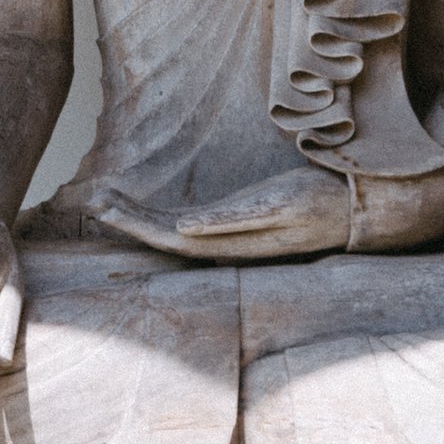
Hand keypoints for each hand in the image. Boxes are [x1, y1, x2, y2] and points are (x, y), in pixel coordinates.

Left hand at [99, 166, 355, 262]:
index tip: (103, 203)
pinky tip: (143, 209)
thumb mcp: (278, 206)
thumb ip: (233, 221)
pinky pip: (185, 226)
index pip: (167, 237)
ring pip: (170, 232)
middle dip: (127, 219)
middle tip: (93, 198)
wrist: (350, 211)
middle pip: (162, 236)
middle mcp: (222, 246)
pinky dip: (159, 216)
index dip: (133, 223)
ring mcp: (227, 239)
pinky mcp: (233, 228)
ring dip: (138, 217)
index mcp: (228, 243)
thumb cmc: (316, 203)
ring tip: (105, 198)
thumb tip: (184, 229)